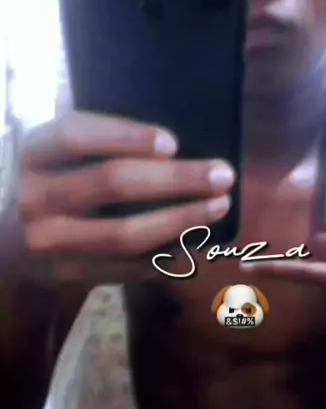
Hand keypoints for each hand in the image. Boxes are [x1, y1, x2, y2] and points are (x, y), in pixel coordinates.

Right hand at [16, 111, 234, 284]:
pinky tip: (195, 241)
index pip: (75, 135)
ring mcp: (48, 240)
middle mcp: (34, 195)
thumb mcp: (60, 155)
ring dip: (180, 220)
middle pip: (112, 183)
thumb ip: (99, 140)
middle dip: (175, 179)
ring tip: (218, 207)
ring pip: (124, 233)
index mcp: (34, 152)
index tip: (173, 142)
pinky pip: (127, 266)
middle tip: (222, 175)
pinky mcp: (69, 274)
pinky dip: (166, 254)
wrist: (16, 247)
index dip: (125, 135)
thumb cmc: (58, 185)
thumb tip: (175, 141)